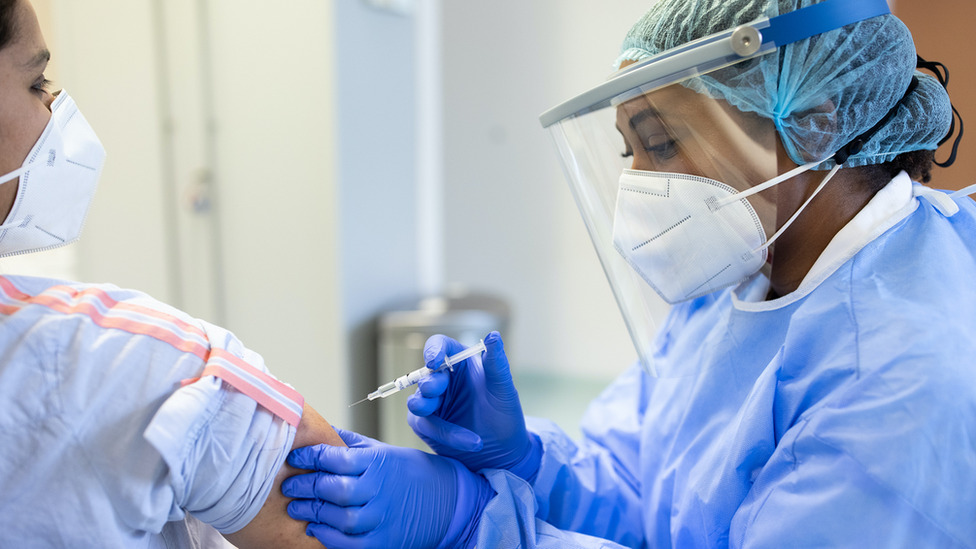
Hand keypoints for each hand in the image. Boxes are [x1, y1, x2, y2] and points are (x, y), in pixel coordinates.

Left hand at [282, 429, 491, 548]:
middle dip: (305, 487)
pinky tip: (315, 528)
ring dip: (313, 513)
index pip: (335, 457)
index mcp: (379, 461)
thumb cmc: (412, 473)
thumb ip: (352, 444)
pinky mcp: (384, 541)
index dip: (309, 458)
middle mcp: (380, 488)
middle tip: (288, 486)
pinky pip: (349, 542)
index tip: (294, 459)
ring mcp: (383, 517)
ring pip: (339, 517)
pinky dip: (328, 537)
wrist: (448, 502)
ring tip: (296, 508)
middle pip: (333, 488)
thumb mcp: (384, 451)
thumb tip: (321, 429)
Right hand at [407, 331, 541, 480]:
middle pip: (425, 374)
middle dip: (429, 384)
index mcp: (460, 362)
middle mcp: (443, 379)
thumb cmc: (505, 414)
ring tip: (439, 412)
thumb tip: (493, 335)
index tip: (434, 361)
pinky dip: (446, 434)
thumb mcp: (503, 388)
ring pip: (417, 401)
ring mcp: (432, 403)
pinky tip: (471, 442)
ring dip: (425, 406)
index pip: (439, 346)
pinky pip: (426, 426)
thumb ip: (496, 363)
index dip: (433, 350)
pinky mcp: (426, 425)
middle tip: (434, 391)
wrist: (503, 451)